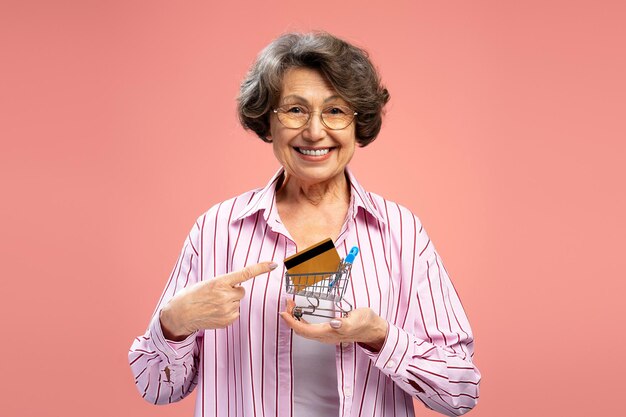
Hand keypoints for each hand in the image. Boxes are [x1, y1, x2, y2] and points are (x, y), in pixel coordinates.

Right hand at [160, 261, 277, 339]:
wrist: (180, 314)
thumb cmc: (193, 295)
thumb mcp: (208, 283)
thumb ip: (225, 284)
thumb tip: (239, 288)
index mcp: (220, 282)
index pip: (245, 273)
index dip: (261, 268)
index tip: (274, 265)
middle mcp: (225, 295)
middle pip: (241, 291)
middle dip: (233, 292)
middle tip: (216, 295)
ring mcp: (227, 309)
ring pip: (237, 302)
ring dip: (229, 303)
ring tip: (213, 305)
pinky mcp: (228, 320)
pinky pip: (236, 313)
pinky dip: (228, 313)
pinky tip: (215, 313)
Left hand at [279, 299, 387, 350]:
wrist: (372, 329)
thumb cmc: (365, 323)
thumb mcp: (358, 319)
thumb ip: (346, 323)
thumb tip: (334, 324)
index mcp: (330, 333)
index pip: (304, 330)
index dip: (292, 322)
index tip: (284, 312)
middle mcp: (325, 336)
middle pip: (301, 330)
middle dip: (290, 318)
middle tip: (288, 303)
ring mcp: (325, 334)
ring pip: (304, 329)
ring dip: (295, 318)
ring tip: (291, 305)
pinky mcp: (327, 331)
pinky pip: (308, 327)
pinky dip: (301, 319)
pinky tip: (300, 312)